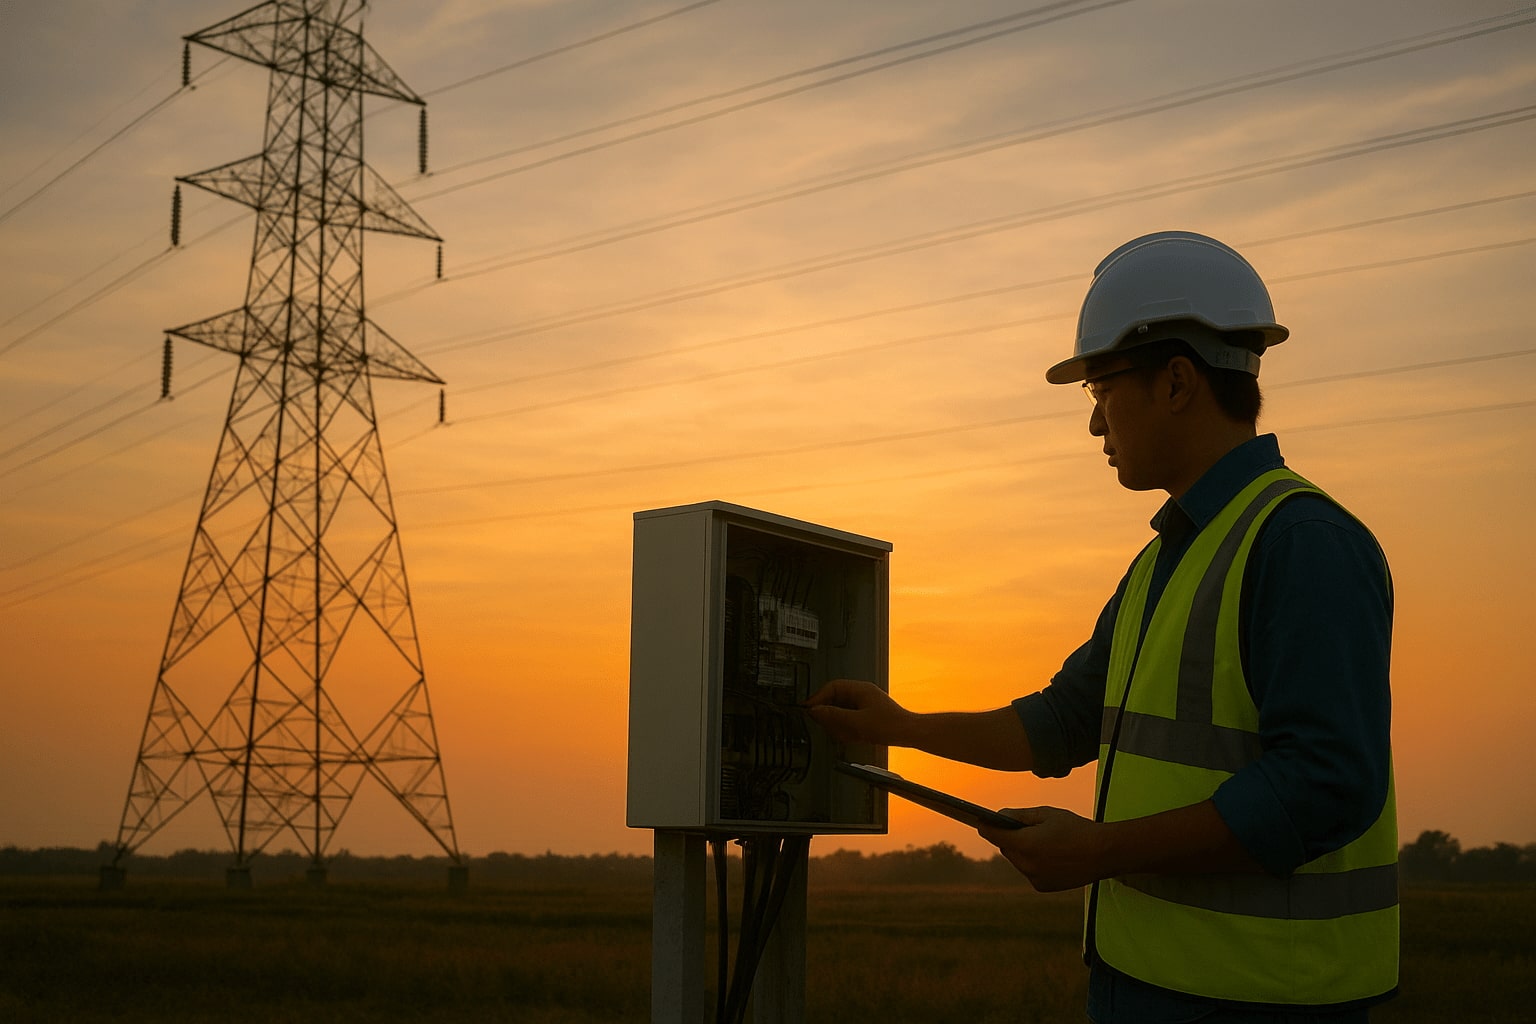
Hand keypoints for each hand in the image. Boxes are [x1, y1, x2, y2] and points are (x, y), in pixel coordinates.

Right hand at [803, 678, 911, 746]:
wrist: (909, 734)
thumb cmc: (890, 725)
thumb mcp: (856, 722)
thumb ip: (834, 716)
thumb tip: (815, 711)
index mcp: (860, 689)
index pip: (832, 688)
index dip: (819, 698)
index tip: (809, 709)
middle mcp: (862, 694)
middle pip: (835, 700)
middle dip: (831, 715)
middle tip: (827, 726)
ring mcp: (865, 705)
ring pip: (842, 712)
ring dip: (840, 725)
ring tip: (847, 734)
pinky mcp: (867, 717)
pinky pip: (850, 721)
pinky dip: (848, 730)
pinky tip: (854, 737)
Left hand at [978, 805, 1107, 891]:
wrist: (1104, 853)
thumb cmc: (1076, 829)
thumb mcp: (1046, 815)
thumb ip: (1020, 816)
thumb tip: (1000, 816)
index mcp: (1025, 845)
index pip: (994, 835)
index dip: (985, 826)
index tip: (978, 820)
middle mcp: (1026, 865)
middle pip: (1006, 849)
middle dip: (1009, 838)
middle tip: (1012, 827)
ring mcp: (1035, 878)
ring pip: (1018, 861)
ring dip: (1022, 851)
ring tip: (1034, 839)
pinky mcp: (1043, 886)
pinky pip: (1030, 871)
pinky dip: (1034, 863)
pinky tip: (1048, 854)